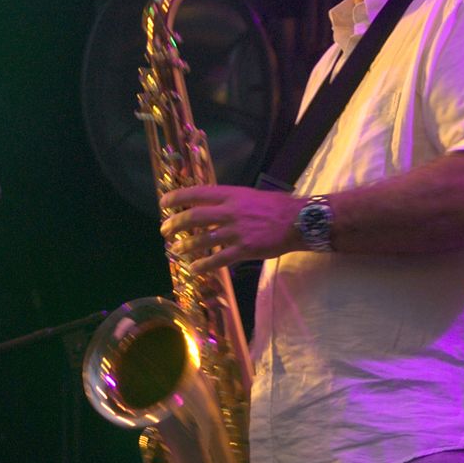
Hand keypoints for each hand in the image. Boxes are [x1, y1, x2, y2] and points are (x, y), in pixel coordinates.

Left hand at [158, 184, 302, 273]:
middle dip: (175, 224)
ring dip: (186, 246)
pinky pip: (219, 259)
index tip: (163, 203)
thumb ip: (228, 200)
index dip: (177, 197)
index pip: (198, 193)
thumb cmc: (275, 207)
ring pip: (204, 239)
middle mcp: (231, 211)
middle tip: (164, 231)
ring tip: (175, 251)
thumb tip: (207, 205)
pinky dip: (204, 265)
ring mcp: (238, 231)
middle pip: (195, 217)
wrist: (300, 221)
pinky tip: (194, 269)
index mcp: (232, 195)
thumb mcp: (249, 196)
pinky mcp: (246, 249)